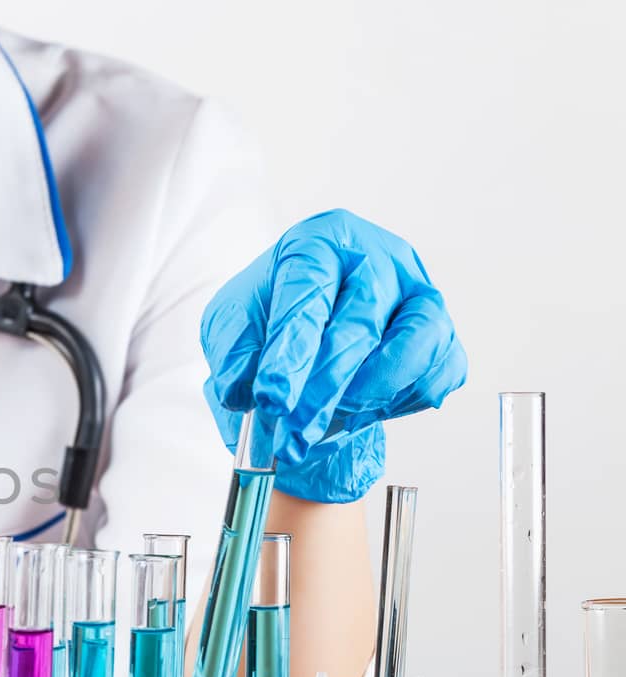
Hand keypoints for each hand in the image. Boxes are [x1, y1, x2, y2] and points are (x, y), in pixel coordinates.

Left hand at [201, 209, 466, 502]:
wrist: (305, 332)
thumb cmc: (271, 316)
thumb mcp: (233, 325)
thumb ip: (233, 352)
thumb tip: (238, 390)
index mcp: (319, 243)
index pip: (308, 292)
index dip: (289, 351)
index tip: (270, 398)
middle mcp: (376, 258)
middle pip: (359, 323)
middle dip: (323, 389)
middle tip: (292, 433)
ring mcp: (417, 292)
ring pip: (418, 340)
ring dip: (373, 392)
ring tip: (332, 421)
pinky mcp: (441, 330)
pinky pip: (443, 367)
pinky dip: (408, 399)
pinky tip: (366, 412)